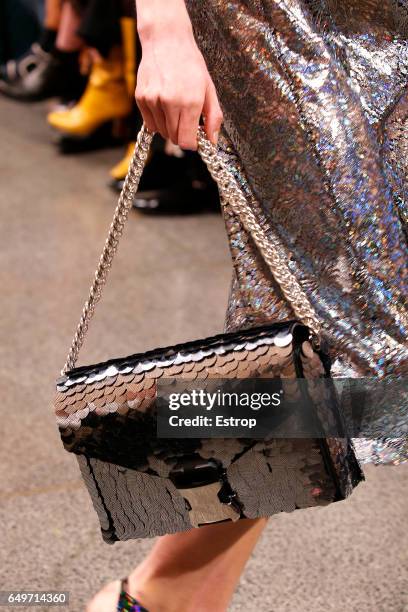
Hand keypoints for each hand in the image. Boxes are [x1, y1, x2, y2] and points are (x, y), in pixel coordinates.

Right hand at [135, 0, 222, 149]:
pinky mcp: (140, 98)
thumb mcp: (209, 89)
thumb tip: (212, 142)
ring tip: (175, 108)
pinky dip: (158, 120)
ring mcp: (152, 100)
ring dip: (170, 127)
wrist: (166, 40)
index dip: (192, 143)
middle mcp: (169, 102)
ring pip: (161, 132)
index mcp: (189, 102)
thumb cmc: (190, 64)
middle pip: (174, 139)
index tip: (195, 138)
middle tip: (187, 119)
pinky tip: (164, 105)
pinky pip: (150, 123)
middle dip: (182, 134)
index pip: (186, 141)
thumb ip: (213, 118)